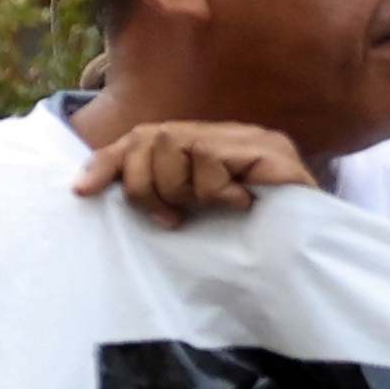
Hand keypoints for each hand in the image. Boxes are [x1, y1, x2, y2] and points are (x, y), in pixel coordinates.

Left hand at [70, 119, 311, 225]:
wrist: (308, 255)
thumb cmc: (246, 244)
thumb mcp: (186, 216)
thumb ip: (153, 195)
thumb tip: (86, 187)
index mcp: (202, 147)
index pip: (140, 139)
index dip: (107, 162)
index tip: (81, 191)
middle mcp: (222, 134)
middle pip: (148, 139)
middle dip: (150, 187)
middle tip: (176, 216)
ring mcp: (247, 138)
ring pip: (173, 144)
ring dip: (186, 189)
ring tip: (216, 207)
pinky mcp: (269, 149)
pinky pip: (210, 159)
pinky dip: (216, 190)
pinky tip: (240, 203)